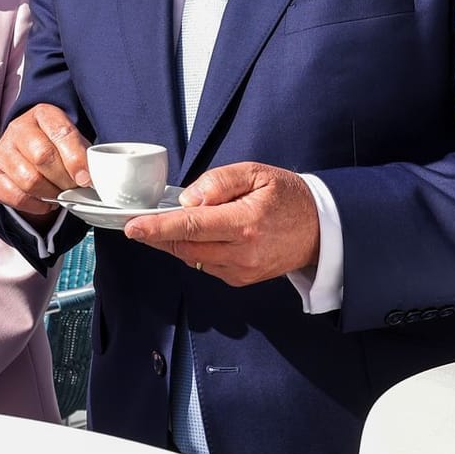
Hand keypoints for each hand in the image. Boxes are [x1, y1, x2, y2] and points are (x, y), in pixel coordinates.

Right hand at [0, 104, 91, 223]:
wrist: (27, 153)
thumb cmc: (56, 148)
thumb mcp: (73, 142)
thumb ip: (86, 155)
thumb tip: (99, 178)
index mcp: (43, 114)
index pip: (60, 133)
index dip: (76, 158)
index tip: (87, 179)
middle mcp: (19, 128)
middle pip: (43, 156)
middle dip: (64, 179)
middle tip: (74, 188)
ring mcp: (3, 149)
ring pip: (29, 180)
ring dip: (50, 193)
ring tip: (60, 194)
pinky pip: (15, 196)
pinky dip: (36, 204)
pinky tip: (45, 200)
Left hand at [123, 162, 320, 285]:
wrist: (322, 230)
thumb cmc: (288, 197)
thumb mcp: (256, 173)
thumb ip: (218, 183)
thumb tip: (188, 200)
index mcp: (244, 223)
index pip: (191, 226)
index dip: (157, 228)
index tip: (132, 227)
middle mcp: (242, 252)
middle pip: (184, 246)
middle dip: (158, 235)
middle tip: (141, 222)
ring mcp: (242, 270)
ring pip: (192, 258)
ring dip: (175, 243)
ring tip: (172, 224)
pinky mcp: (241, 279)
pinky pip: (205, 265)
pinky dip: (195, 251)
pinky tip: (201, 236)